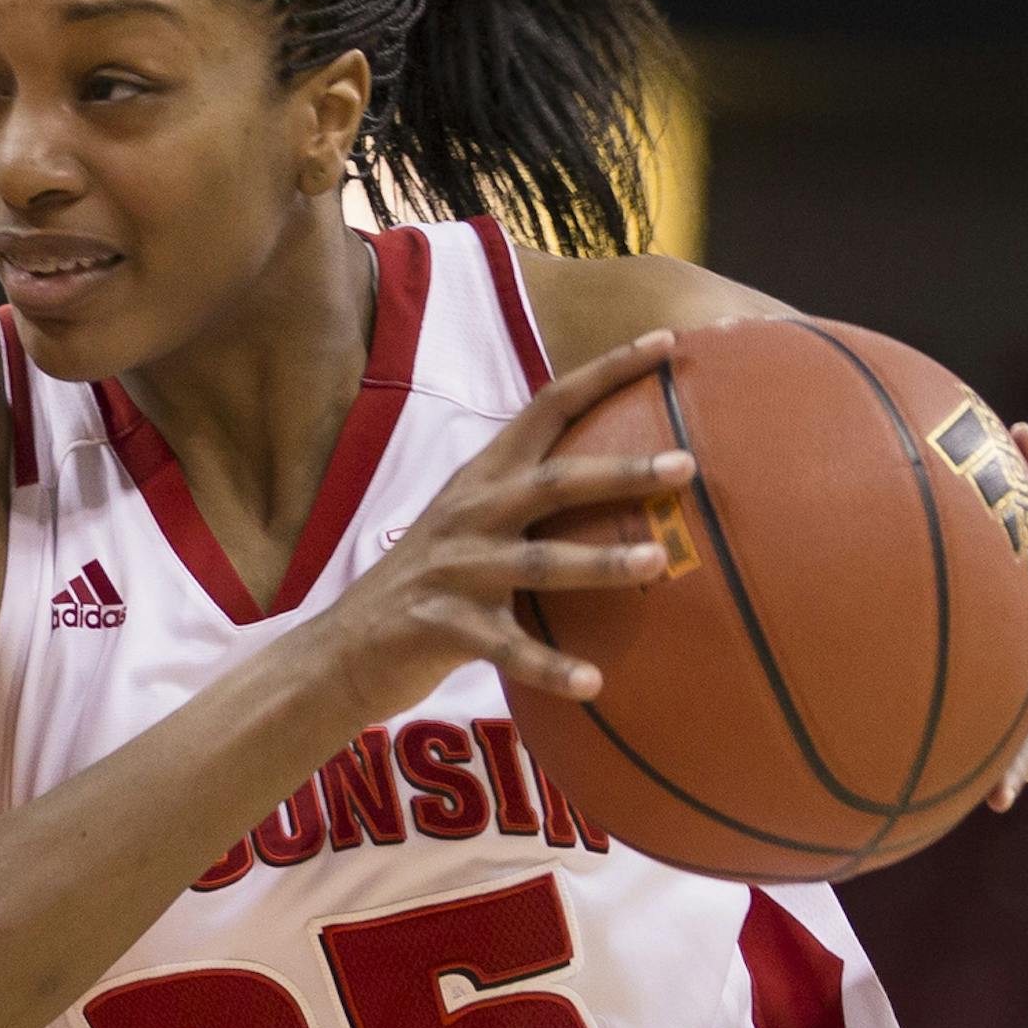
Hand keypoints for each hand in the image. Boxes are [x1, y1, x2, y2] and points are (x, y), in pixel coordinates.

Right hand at [314, 330, 692, 724]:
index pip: (548, 407)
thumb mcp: (470, 525)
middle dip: (620, 472)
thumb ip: (525, 499)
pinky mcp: (442, 627)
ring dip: (600, 562)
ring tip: (656, 563)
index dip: (606, 372)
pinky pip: (507, 648)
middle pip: (554, 482)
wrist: (342, 648)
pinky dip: (550, 667)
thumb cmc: (428, 585)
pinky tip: (594, 683)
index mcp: (482, 479)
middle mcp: (470, 514)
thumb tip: (615, 480)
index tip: (666, 344)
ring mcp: (455, 570)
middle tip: (685, 466)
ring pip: (538, 561)